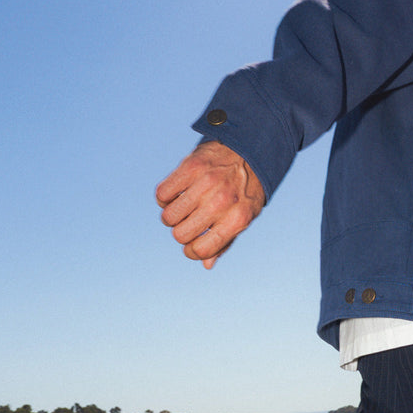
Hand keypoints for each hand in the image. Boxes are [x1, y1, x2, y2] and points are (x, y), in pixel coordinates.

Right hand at [155, 142, 265, 268]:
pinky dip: (164, 198)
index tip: (192, 245)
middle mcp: (222, 202)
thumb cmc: (246, 190)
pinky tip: (176, 194)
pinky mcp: (191, 166)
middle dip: (180, 233)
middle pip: (180, 235)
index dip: (192, 252)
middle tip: (188, 222)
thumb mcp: (245, 217)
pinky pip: (162, 194)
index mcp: (237, 219)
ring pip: (168, 216)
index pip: (201, 250)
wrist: (250, 149)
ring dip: (170, 216)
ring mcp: (206, 183)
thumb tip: (206, 264)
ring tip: (182, 208)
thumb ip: (226, 241)